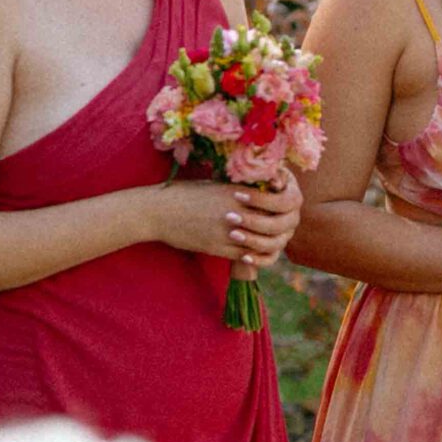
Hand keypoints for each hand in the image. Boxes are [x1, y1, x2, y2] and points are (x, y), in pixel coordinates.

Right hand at [152, 176, 299, 265]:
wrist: (158, 211)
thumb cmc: (185, 194)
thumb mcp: (215, 185)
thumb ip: (238, 190)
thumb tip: (260, 192)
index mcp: (237, 191)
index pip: (272, 200)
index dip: (281, 207)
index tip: (283, 210)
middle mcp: (236, 210)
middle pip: (271, 222)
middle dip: (279, 227)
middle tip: (282, 229)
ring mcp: (226, 230)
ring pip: (261, 241)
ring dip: (268, 243)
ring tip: (271, 242)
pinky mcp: (216, 246)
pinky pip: (244, 255)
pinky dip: (253, 256)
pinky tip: (253, 254)